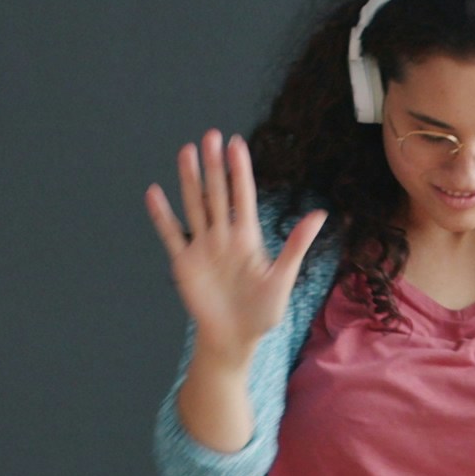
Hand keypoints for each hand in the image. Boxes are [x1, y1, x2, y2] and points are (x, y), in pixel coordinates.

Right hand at [143, 130, 325, 355]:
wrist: (234, 339)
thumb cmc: (262, 312)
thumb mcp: (283, 278)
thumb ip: (296, 245)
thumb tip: (320, 214)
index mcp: (248, 238)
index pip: (243, 196)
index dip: (239, 171)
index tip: (236, 144)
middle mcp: (223, 236)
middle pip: (216, 194)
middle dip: (213, 166)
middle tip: (210, 136)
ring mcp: (202, 247)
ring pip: (194, 206)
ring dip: (189, 180)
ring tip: (185, 151)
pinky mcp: (184, 263)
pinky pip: (171, 234)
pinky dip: (162, 216)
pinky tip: (154, 193)